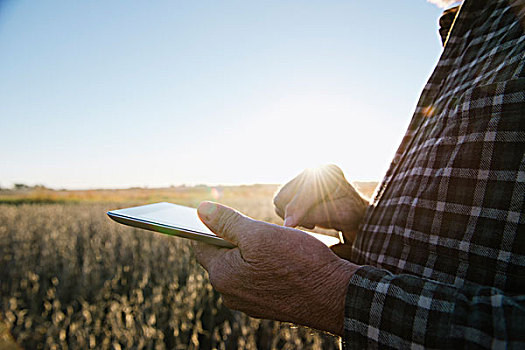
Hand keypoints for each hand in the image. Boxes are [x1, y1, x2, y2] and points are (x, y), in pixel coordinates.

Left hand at [193, 201, 358, 335]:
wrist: (335, 295)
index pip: (201, 245)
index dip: (212, 227)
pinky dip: (266, 268)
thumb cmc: (299, 262)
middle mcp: (231, 294)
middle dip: (236, 241)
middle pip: (222, 257)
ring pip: (242, 268)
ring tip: (275, 246)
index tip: (227, 217)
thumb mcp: (259, 234)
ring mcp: (250, 303)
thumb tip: (201, 209)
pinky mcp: (268, 306)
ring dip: (252, 254)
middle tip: (260, 231)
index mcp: (222, 276)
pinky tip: (285, 261)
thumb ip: (227, 222)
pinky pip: (258, 280)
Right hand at [273, 165, 368, 245]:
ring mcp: (302, 176)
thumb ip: (312, 216)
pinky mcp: (295, 184)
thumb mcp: (338, 215)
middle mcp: (313, 169)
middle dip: (294, 213)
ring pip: (280, 200)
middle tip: (312, 224)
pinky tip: (307, 216)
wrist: (352, 209)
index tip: (289, 226)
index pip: (305, 191)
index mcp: (329, 172)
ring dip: (291, 215)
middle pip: (285, 195)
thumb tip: (287, 224)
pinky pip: (280, 202)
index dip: (297, 209)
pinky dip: (290, 213)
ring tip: (311, 220)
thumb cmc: (349, 213)